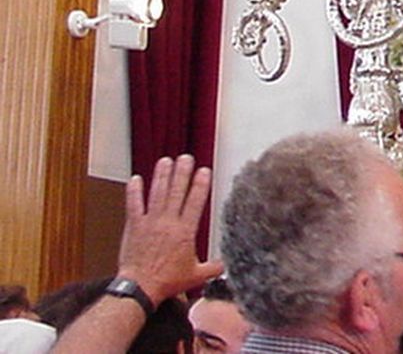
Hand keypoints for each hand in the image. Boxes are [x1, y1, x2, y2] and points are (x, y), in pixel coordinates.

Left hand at [117, 155, 222, 303]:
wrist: (140, 287)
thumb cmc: (167, 281)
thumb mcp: (196, 276)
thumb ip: (213, 268)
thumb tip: (225, 266)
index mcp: (185, 231)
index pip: (195, 201)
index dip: (200, 184)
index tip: (204, 170)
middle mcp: (168, 222)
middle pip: (177, 191)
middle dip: (182, 173)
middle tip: (186, 158)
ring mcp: (150, 222)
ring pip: (157, 193)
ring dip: (162, 176)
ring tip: (166, 161)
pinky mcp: (134, 226)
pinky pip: (134, 205)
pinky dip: (134, 191)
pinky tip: (135, 179)